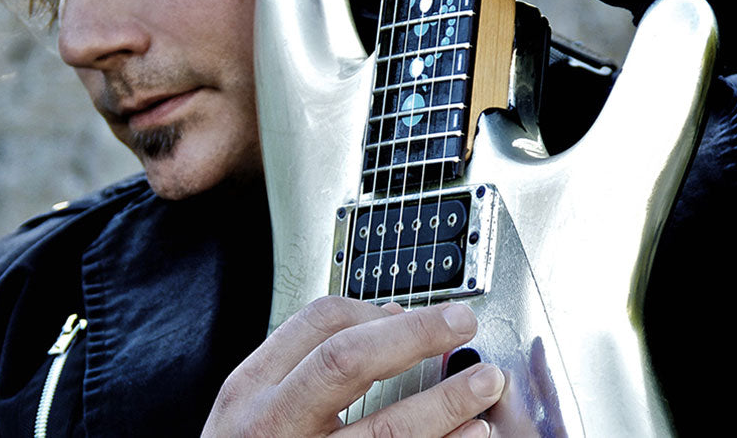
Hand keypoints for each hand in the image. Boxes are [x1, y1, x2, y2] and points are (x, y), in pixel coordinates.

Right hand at [202, 297, 503, 436]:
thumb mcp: (252, 409)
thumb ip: (303, 365)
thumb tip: (387, 320)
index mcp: (251, 391)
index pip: (314, 324)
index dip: (375, 310)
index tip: (416, 312)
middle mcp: (273, 426)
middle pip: (347, 362)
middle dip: (413, 336)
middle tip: (462, 322)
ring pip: (384, 429)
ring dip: (444, 401)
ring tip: (485, 382)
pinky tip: (471, 435)